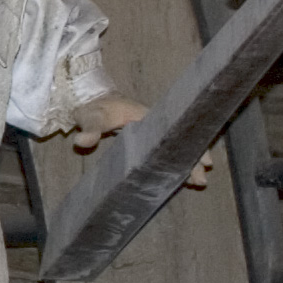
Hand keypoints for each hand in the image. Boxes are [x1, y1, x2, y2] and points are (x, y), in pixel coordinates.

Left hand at [66, 95, 216, 187]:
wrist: (90, 101)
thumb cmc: (93, 108)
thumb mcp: (90, 116)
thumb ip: (88, 128)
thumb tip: (81, 142)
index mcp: (147, 116)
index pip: (171, 132)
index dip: (186, 145)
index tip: (200, 159)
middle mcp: (154, 123)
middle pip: (178, 141)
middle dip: (192, 159)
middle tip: (201, 179)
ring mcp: (151, 132)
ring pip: (174, 147)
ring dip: (186, 162)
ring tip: (198, 182)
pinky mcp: (145, 140)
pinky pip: (165, 150)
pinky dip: (174, 161)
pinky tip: (182, 176)